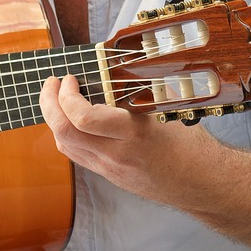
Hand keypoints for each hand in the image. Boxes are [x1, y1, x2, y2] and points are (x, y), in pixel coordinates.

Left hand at [38, 74, 207, 204]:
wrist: (202, 184)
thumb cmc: (192, 145)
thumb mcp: (168, 111)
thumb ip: (140, 91)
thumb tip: (115, 65)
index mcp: (132, 134)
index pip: (82, 118)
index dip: (66, 95)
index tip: (69, 77)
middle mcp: (116, 155)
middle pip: (63, 132)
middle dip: (48, 103)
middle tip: (52, 83)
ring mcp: (109, 169)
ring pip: (64, 145)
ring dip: (53, 118)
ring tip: (56, 97)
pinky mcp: (109, 176)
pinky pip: (76, 154)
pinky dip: (66, 133)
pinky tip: (71, 118)